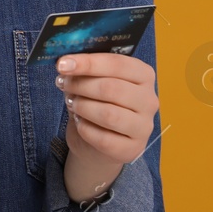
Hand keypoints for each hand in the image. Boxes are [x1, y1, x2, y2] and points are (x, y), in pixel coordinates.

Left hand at [55, 52, 157, 200]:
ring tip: (72, 104)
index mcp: (143, 75)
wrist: (99, 141)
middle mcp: (149, 100)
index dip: (88, 63)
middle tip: (63, 84)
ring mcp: (144, 126)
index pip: (118, 64)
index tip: (63, 64)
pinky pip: (103, 138)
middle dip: (81, 85)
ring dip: (82, 107)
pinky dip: (84, 129)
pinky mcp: (132, 148)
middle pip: (111, 88)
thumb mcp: (93, 81)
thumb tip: (65, 64)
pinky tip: (80, 123)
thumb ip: (84, 70)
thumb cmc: (97, 102)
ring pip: (108, 114)